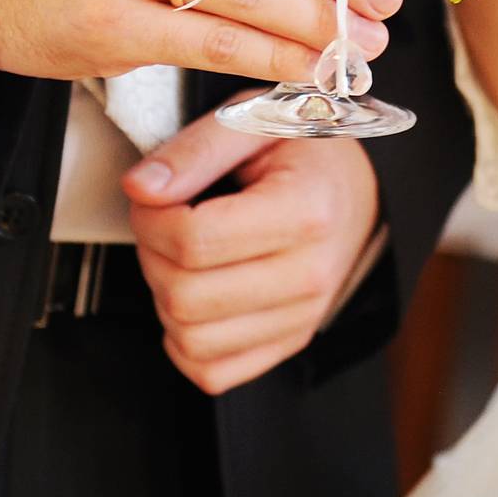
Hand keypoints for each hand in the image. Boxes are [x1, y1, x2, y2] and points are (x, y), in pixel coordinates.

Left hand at [123, 104, 379, 393]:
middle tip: (161, 221)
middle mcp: (310, 274)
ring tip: (179, 258)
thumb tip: (140, 188)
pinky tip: (194, 298)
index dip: (150, 217)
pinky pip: (213, 374)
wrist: (357, 186)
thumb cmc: (304, 150)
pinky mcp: (291, 342)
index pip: (194, 240)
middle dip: (151, 255)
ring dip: (163, 299)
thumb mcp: (253, 122)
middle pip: (186, 295)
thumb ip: (196, 150)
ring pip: (192, 341)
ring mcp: (303, 316)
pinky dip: (185, 343)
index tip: (153, 194)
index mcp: (306, 212)